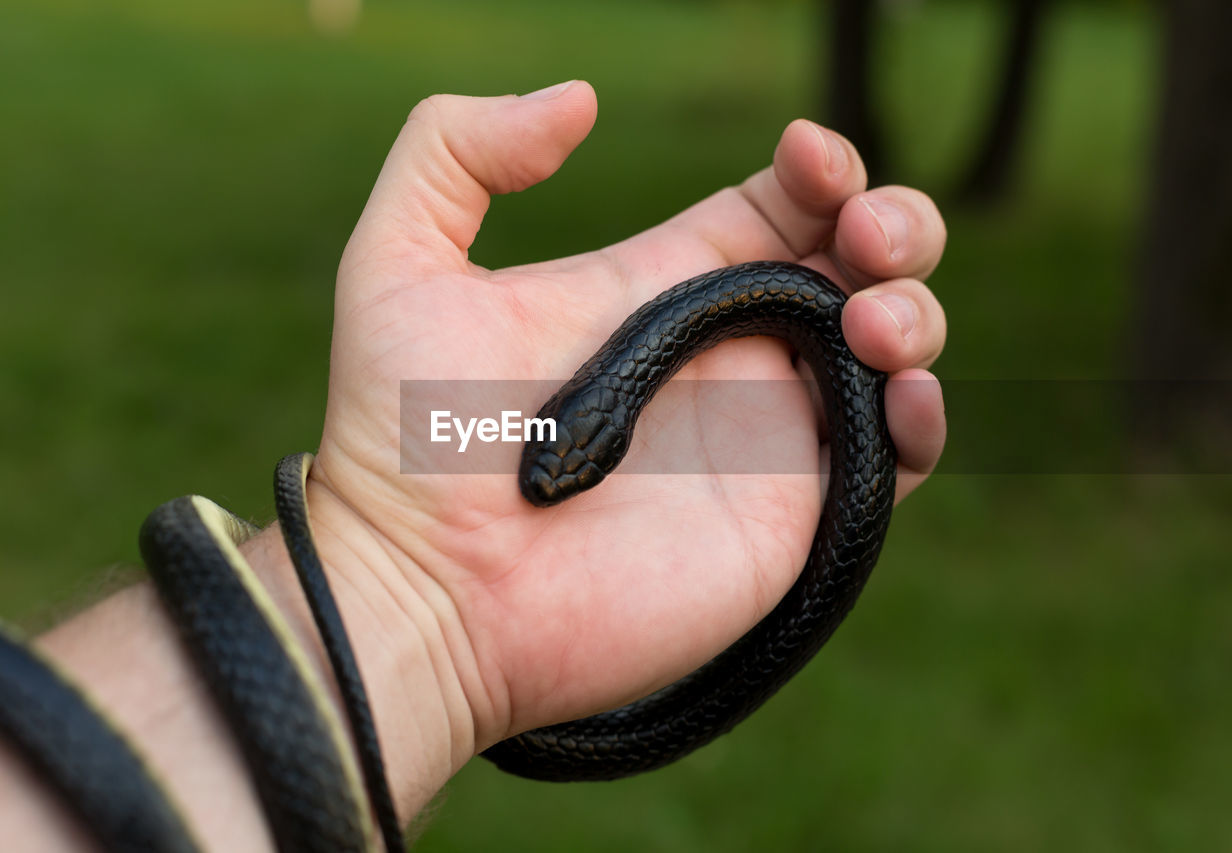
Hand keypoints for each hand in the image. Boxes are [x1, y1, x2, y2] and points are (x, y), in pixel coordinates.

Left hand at [305, 81, 946, 805]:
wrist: (427, 598)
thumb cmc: (402, 445)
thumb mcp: (395, 265)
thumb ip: (455, 150)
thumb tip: (578, 102)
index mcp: (657, 289)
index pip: (776, 207)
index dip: (817, 166)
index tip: (809, 159)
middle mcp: (723, 356)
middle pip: (853, 264)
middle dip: (891, 224)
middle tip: (863, 239)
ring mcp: (764, 438)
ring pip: (892, 350)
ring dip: (915, 310)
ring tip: (871, 322)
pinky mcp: (793, 517)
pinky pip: (899, 460)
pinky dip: (928, 420)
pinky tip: (904, 395)